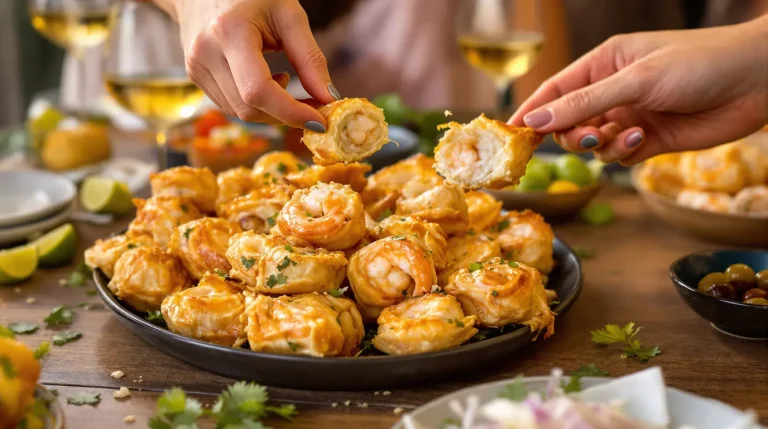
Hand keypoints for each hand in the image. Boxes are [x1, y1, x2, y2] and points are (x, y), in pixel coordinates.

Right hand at [156, 0, 339, 129]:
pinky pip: (230, 105)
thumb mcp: (289, 17)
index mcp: (230, 32)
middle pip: (250, 107)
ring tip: (283, 79)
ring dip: (270, 109)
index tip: (319, 122)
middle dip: (285, 114)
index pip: (259, 91)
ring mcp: (195, 66)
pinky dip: (254, 103)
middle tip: (311, 103)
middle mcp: (206, 53)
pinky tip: (263, 79)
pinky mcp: (194, 74)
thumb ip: (310, 59)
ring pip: (240, 112)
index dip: (290, 112)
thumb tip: (329, 99)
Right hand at [509, 15, 767, 164]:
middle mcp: (612, 91)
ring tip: (626, 135)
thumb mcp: (635, 79)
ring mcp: (629, 117)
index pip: (554, 90)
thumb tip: (535, 121)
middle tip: (587, 138)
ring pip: (592, 144)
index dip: (531, 111)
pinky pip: (618, 156)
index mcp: (603, 64)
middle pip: (568, 123)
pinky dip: (624, 153)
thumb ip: (584, 103)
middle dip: (572, 134)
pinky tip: (643, 139)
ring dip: (602, 145)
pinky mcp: (648, 141)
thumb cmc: (698, 64)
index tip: (508, 134)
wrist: (756, 81)